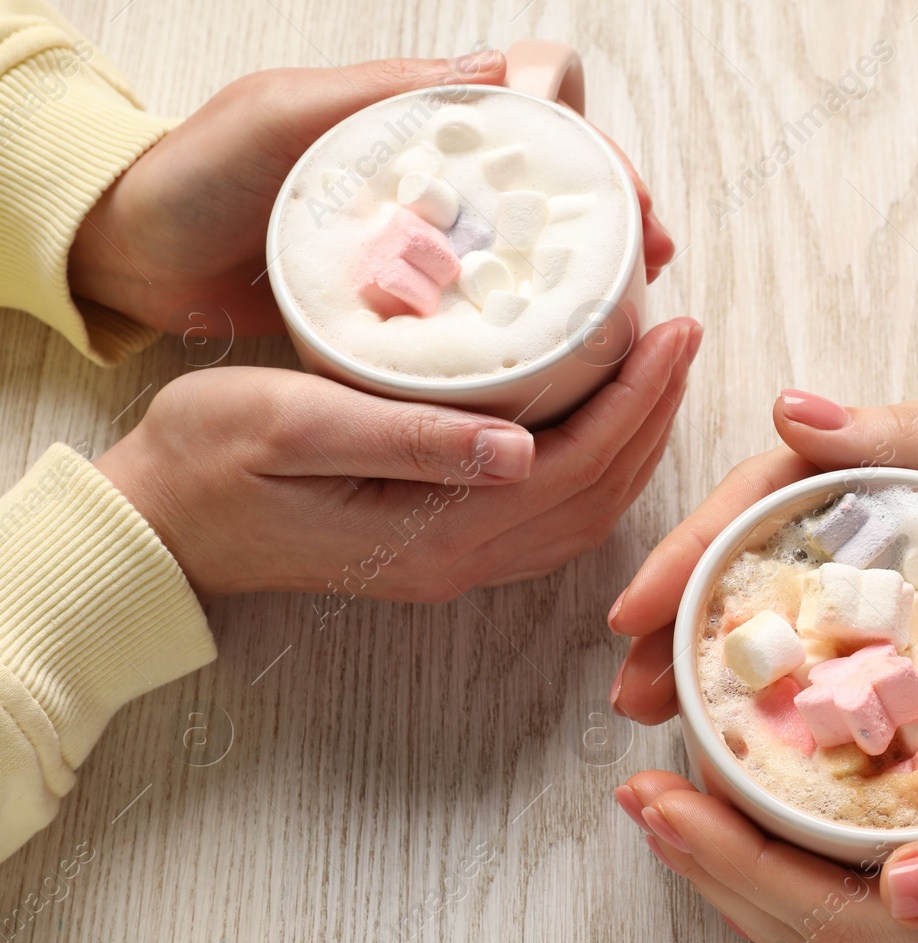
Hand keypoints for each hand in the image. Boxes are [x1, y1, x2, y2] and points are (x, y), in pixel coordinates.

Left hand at [68, 51, 675, 337]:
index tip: (627, 200)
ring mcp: (424, 241)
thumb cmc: (199, 174)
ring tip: (629, 317)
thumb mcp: (284, 116)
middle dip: (616, 218)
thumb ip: (382, 96)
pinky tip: (562, 354)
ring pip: (531, 250)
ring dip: (589, 277)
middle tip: (652, 265)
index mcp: (417, 119)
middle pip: (553, 186)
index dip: (596, 151)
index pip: (539, 113)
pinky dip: (532, 327)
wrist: (136, 257)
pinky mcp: (407, 303)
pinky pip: (486, 308)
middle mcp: (434, 176)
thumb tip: (505, 72)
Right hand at [94, 318, 699, 602]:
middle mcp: (461, 559)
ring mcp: (455, 563)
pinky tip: (601, 421)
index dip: (635, 398)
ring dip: (634, 444)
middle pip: (598, 493)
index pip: (575, 465)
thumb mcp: (290, 425)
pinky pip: (550, 519)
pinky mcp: (441, 549)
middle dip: (654, 413)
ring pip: (584, 514)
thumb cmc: (206, 459)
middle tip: (684, 335)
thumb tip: (521, 448)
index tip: (671, 330)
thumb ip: (406, 439)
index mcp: (437, 531)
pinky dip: (596, 470)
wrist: (159, 524)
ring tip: (660, 370)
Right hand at [608, 391, 917, 721]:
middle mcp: (882, 533)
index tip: (631, 615)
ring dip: (741, 688)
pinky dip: (823, 723)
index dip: (691, 557)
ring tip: (683, 745)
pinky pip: (870, 688)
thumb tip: (786, 405)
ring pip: (807, 642)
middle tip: (633, 705)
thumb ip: (910, 437)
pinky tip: (788, 770)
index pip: (760, 509)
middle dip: (689, 637)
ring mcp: (912, 597)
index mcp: (880, 470)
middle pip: (763, 583)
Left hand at [616, 737, 917, 942]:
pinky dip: (803, 866)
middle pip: (807, 931)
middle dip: (712, 865)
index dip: (732, 860)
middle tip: (641, 789)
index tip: (659, 792)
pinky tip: (786, 817)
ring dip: (747, 870)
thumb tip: (905, 881)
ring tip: (685, 803)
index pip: (827, 916)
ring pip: (828, 926)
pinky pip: (867, 904)